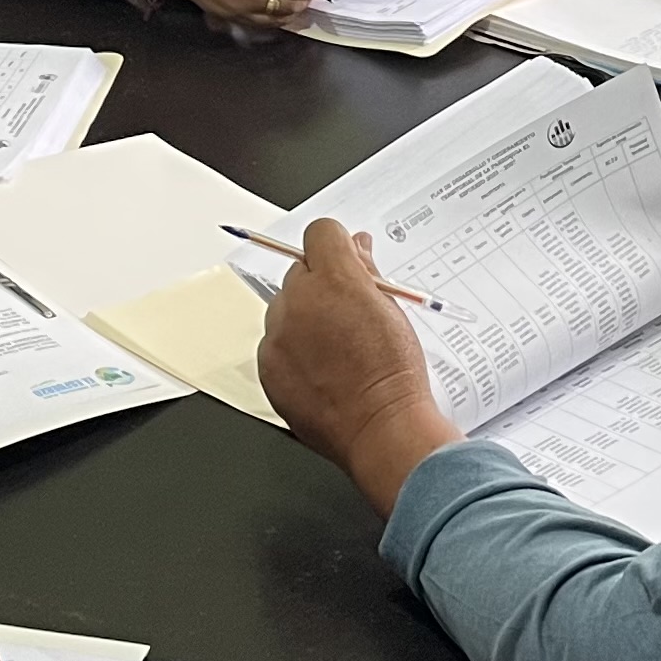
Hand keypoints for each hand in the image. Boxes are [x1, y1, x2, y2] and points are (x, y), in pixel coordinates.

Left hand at [255, 218, 458, 513]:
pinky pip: (274, 342)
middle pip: (300, 271)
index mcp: (336, 279)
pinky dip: (292, 350)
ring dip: (303, 317)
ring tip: (336, 349)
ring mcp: (279, 334)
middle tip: (346, 314)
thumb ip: (367, 271)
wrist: (380, 428)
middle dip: (320, 284)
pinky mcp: (267, 365)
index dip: (336, 247)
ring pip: (284, 306)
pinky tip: (321, 370)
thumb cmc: (394, 375)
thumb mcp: (394, 310)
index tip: (344, 261)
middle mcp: (301, 300)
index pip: (321, 233)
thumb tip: (357, 246)